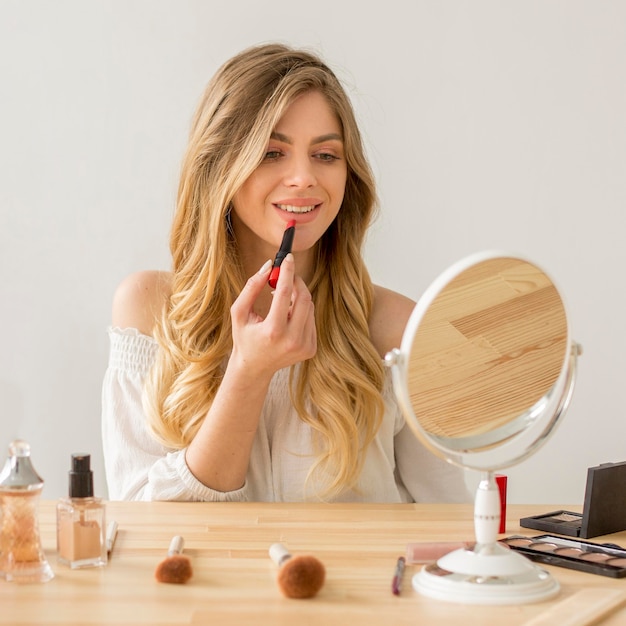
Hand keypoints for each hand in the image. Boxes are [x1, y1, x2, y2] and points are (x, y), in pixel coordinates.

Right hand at [229, 254, 316, 377]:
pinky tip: (287, 317)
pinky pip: (311, 319)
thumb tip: (268, 266)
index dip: (287, 272)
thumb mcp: (239, 312)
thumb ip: (252, 287)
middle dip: (296, 282)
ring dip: (297, 297)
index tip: (288, 258)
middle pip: (304, 298)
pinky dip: (301, 311)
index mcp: (273, 331)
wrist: (255, 368)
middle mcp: (292, 340)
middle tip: (287, 275)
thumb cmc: (244, 337)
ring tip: (281, 301)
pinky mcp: (311, 349)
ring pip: (309, 307)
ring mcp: (304, 346)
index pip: (284, 293)